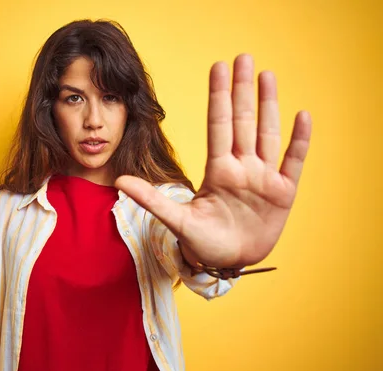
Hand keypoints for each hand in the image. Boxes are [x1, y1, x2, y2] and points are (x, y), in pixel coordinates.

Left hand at [115, 54, 311, 267]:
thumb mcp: (176, 221)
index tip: (218, 67)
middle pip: (242, 121)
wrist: (228, 262)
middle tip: (244, 57)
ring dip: (268, 105)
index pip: (218, 125)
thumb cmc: (203, 242)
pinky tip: (302, 115)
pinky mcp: (282, 193)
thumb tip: (119, 182)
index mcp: (217, 170)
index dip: (218, 96)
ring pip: (267, 134)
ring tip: (268, 76)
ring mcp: (262, 178)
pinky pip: (292, 161)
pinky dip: (299, 141)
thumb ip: (152, 199)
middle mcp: (241, 167)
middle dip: (242, 90)